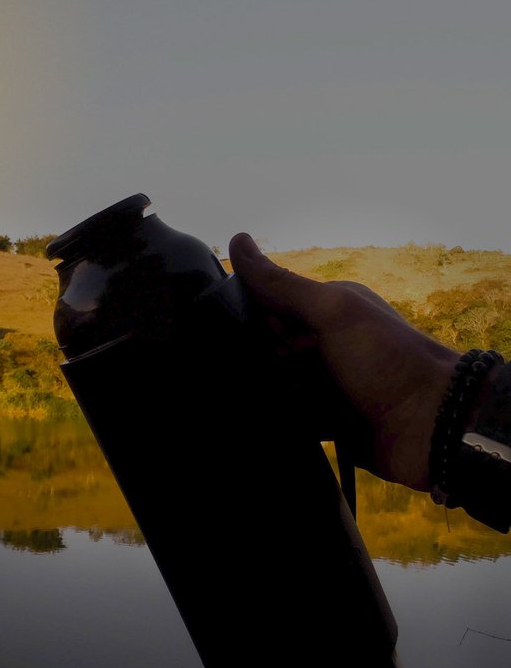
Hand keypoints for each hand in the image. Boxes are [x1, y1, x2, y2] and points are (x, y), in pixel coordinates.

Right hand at [228, 233, 458, 490]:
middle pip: (266, 346)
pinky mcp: (323, 419)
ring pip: (273, 382)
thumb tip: (236, 240)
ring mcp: (324, 382)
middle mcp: (325, 342)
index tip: (284, 331)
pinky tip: (303, 417)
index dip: (266, 320)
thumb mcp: (334, 312)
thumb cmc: (387, 360)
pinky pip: (286, 414)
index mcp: (330, 308)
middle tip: (309, 366)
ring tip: (314, 397)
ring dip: (283, 390)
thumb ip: (281, 283)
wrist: (431, 428)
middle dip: (276, 359)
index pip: (269, 305)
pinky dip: (289, 416)